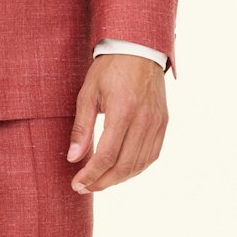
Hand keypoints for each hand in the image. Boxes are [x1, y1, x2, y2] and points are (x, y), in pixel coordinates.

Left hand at [66, 54, 168, 192]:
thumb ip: (82, 127)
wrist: (140, 49)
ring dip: (118, 179)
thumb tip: (73, 158)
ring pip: (139, 165)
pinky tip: (121, 171)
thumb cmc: (110, 68)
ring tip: (100, 181)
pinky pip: (152, 155)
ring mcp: (157, 122)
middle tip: (85, 187)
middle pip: (124, 166)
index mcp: (123, 111)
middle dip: (102, 182)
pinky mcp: (163, 123)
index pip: (107, 155)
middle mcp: (144, 120)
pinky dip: (136, 168)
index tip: (77, 184)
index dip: (91, 175)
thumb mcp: (88, 93)